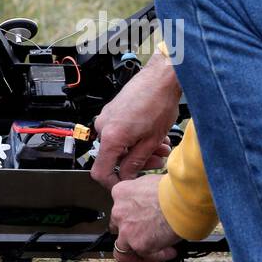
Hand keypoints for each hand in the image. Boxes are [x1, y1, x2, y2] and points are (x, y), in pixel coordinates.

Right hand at [91, 53, 181, 189]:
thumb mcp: (151, 141)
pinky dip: (137, 137)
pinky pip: (121, 132)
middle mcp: (104, 126)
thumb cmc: (159, 102)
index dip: (113, 182)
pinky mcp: (114, 110)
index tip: (125, 184)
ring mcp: (108, 117)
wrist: (161, 77)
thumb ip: (136, 162)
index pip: (100, 171)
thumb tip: (126, 175)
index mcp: (111, 137)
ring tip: (161, 146)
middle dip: (137, 162)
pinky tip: (154, 135)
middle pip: (115, 157)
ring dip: (141, 149)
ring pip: (121, 144)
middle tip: (157, 160)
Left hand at [108, 174, 180, 261]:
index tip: (141, 221)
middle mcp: (119, 212)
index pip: (119, 209)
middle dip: (133, 234)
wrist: (182, 200)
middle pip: (119, 228)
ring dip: (139, 252)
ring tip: (156, 252)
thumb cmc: (173, 189)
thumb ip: (143, 195)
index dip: (131, 216)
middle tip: (149, 236)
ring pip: (123, 249)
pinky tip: (170, 251)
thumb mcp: (151, 182)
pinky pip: (144, 257)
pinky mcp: (138, 244)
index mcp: (121, 193)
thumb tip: (150, 202)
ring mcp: (126, 230)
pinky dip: (158, 256)